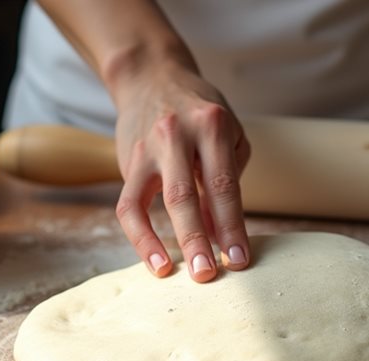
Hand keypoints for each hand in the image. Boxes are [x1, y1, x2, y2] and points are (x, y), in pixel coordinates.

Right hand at [111, 60, 251, 282]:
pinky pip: (129, 206)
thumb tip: (221, 235)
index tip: (240, 259)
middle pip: (187, 196)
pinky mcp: (128, 163)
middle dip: (199, 239)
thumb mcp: (227, 133)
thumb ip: (227, 181)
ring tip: (176, 274)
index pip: (225, 185)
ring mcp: (149, 149)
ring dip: (166, 242)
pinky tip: (155, 262)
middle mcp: (177, 134)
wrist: (151, 77)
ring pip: (156, 202)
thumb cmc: (199, 112)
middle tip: (208, 275)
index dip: (232, 226)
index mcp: (211, 126)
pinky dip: (140, 238)